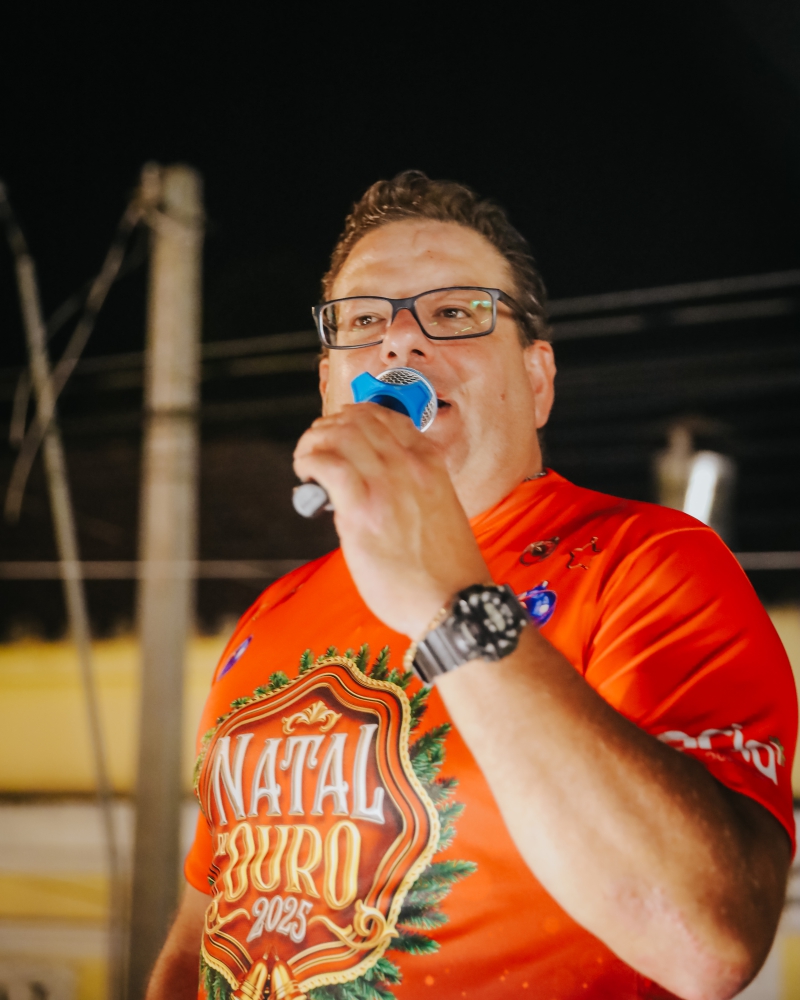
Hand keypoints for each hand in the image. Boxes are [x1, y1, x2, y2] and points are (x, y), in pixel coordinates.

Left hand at [293, 403, 489, 637]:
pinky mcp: (361, 511)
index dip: (354, 417)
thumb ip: (411, 487)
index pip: (387, 416)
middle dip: (328, 427)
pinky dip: (308, 462)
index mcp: (430, 464)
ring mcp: (385, 485)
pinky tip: (306, 476)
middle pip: (356, 419)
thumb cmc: (447, 568)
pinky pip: (326, 465)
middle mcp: (409, 466)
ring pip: (338, 435)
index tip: (340, 431)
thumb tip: (372, 485)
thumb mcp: (440, 508)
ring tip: (307, 462)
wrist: (454, 601)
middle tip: (316, 448)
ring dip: (313, 442)